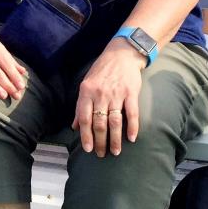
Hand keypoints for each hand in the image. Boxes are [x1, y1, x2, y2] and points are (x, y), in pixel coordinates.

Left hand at [71, 39, 145, 156]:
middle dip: (100, 141)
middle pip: (99, 123)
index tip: (87, 149)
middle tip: (101, 154)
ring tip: (115, 151)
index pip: (85, 118)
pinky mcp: (131, 93)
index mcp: (86, 92)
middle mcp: (100, 94)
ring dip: (115, 139)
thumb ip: (81, 106)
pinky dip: (132, 127)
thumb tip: (75, 126)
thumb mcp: (86, 85)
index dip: (85, 135)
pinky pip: (132, 113)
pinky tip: (131, 138)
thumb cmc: (101, 71)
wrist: (121, 54)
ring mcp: (116, 94)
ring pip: (114, 121)